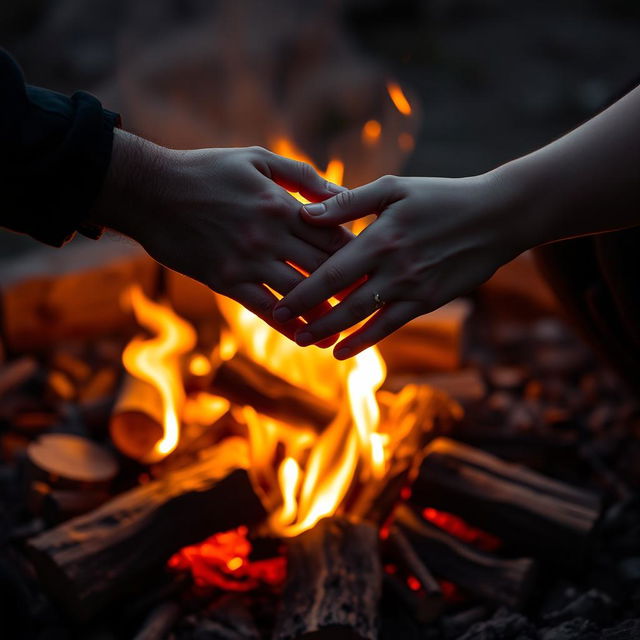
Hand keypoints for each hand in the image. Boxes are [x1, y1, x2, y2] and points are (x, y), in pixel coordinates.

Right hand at [90, 130, 351, 339]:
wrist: (150, 191)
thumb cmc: (205, 170)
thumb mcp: (256, 159)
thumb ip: (301, 176)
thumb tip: (340, 193)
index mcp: (282, 205)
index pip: (333, 235)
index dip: (358, 254)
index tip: (373, 268)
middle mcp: (270, 236)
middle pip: (323, 268)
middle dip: (349, 287)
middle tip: (369, 303)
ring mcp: (247, 261)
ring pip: (298, 293)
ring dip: (323, 312)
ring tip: (342, 326)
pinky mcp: (225, 280)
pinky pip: (263, 308)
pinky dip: (287, 324)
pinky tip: (304, 336)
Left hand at [273, 172, 527, 357]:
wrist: (496, 217)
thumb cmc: (440, 196)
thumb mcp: (394, 189)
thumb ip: (348, 203)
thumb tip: (305, 214)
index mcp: (380, 239)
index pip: (331, 272)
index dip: (302, 292)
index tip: (277, 306)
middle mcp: (394, 269)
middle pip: (342, 302)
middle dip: (312, 319)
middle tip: (287, 330)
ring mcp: (412, 288)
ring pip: (364, 319)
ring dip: (333, 334)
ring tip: (308, 343)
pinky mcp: (427, 301)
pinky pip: (390, 326)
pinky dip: (365, 340)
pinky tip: (344, 351)